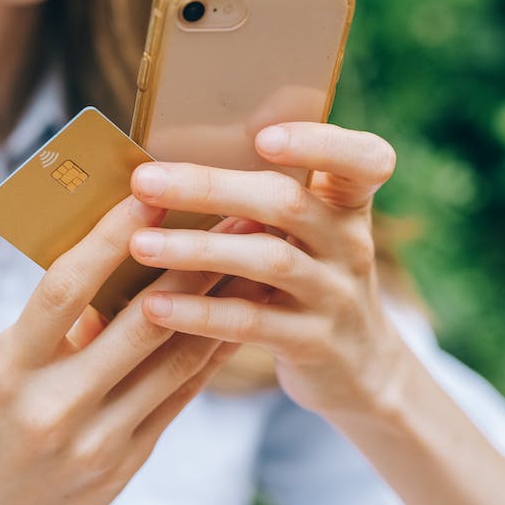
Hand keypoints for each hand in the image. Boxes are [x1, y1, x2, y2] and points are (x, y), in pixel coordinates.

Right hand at [0, 196, 242, 504]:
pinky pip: (180, 396)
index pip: (64, 289)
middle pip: (138, 322)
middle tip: (228, 211)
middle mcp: (53, 406)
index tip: (147, 193)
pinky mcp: (126, 463)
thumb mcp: (1, 372)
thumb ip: (56, 328)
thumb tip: (116, 263)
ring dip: (218, 302)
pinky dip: (212, 352)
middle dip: (189, 261)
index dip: (109, 238)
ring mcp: (95, 441)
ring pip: (174, 360)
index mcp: (9, 370)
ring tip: (251, 256)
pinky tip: (239, 316)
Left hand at [127, 122, 417, 421]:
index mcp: (348, 203)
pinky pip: (251, 322)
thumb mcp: (308, 231)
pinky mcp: (313, 342)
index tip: (263, 136)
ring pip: (268, 260)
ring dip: (198, 250)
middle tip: (144, 180)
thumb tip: (172, 154)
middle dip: (211, 188)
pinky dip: (200, 311)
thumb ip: (265, 193)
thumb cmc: (309, 277)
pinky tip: (155, 305)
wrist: (358, 368)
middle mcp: (350, 243)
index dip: (319, 143)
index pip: (364, 159)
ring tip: (140, 244)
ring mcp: (336, 294)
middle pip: (287, 203)